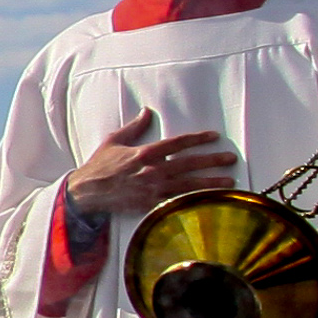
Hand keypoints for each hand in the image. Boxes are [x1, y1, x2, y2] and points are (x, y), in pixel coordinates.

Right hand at [69, 109, 238, 217]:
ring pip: (189, 184)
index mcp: (146, 153)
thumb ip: (134, 127)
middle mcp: (153, 170)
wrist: (86, 193)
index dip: (198, 139)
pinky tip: (209, 201)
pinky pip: (177, 202)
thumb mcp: (114, 141)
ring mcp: (153, 189)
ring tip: (229, 181)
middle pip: (190, 163)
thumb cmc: (99, 166)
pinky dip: (194, 201)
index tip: (214, 137)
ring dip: (211, 182)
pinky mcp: (150, 204)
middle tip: (231, 159)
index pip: (178, 143)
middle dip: (213, 161)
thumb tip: (146, 112)